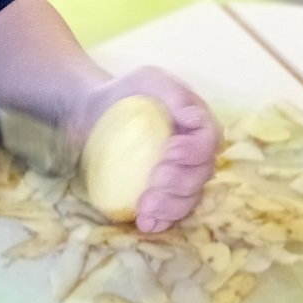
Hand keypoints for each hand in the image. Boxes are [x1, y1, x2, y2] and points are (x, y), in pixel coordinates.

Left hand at [70, 67, 220, 233]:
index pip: (208, 142)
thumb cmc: (126, 92)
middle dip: (180, 184)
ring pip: (188, 199)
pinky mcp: (160, 194)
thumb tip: (195, 119)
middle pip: (201, 176)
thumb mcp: (149, 79)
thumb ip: (174, 94)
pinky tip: (145, 223)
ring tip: (145, 209)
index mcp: (198, 126)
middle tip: (154, 183)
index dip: (194, 152)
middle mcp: (195, 154)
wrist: (93, 112)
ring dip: (171, 207)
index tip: (169, 151)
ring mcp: (179, 177)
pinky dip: (161, 222)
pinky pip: (169, 214)